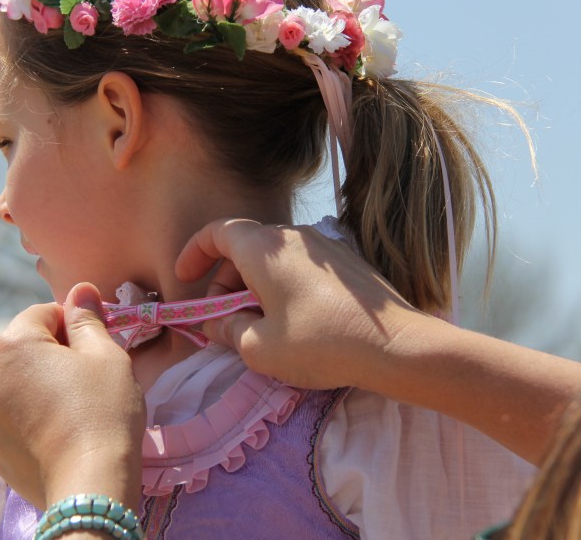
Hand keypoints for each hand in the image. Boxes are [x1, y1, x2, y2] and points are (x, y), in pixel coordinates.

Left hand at [0, 283, 144, 509]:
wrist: (90, 486)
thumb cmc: (103, 411)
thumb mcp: (105, 356)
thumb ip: (87, 319)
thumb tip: (80, 290)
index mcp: (12, 345)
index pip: (42, 313)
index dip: (73, 325)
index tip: (95, 347)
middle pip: (24, 348)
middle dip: (54, 355)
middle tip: (89, 379)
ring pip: (17, 384)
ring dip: (40, 386)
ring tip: (75, 409)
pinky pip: (13, 417)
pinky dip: (32, 417)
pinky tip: (61, 432)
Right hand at [176, 219, 580, 463]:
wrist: (396, 345)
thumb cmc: (320, 343)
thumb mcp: (260, 348)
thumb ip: (228, 330)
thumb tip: (215, 322)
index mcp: (264, 248)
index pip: (217, 233)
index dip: (194, 253)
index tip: (184, 280)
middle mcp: (293, 236)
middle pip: (245, 245)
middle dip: (224, 278)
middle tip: (221, 316)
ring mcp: (324, 244)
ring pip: (275, 256)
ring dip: (254, 283)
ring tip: (256, 322)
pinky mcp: (348, 260)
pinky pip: (301, 264)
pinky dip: (283, 284)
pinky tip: (292, 318)